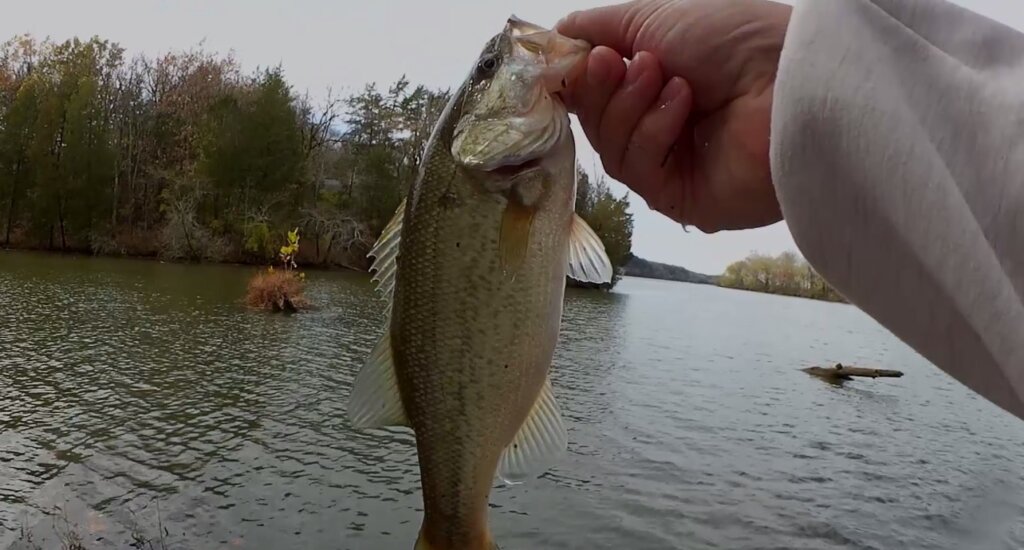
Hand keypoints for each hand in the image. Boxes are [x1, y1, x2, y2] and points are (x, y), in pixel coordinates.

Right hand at [557, 0, 791, 231]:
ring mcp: (674, 167)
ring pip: (612, 149)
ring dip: (629, 106)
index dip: (578, 79)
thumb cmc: (733, 39)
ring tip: (660, 74)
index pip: (597, 95)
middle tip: (615, 62)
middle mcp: (664, 129)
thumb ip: (599, 28)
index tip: (572, 58)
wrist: (789, 77)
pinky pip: (639, 170)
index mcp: (658, 88)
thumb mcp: (653, 17)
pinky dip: (653, 131)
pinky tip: (682, 104)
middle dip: (601, 89)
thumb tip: (555, 38)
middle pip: (597, 124)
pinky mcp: (682, 199)